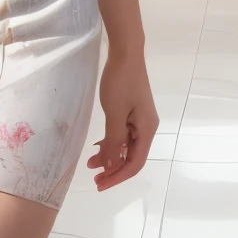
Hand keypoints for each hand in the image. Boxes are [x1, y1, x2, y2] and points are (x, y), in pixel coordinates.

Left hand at [86, 48, 158, 190]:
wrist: (126, 53)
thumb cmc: (120, 82)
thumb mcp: (115, 114)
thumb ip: (114, 142)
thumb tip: (113, 166)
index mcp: (146, 130)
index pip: (135, 163)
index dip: (118, 177)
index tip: (100, 184)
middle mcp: (146, 128)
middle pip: (131, 157)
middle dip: (113, 170)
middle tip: (93, 178)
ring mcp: (140, 120)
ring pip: (125, 146)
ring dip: (110, 156)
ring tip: (90, 163)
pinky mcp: (132, 112)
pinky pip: (123, 134)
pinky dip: (111, 142)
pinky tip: (98, 146)